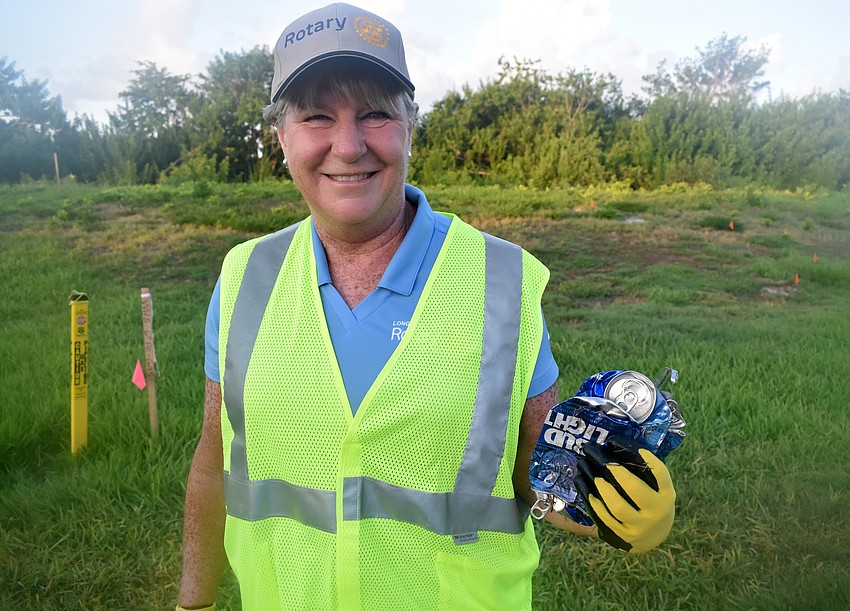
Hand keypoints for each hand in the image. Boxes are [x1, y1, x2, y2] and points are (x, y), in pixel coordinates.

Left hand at [574, 437, 675, 553]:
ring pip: (618, 506)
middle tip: (599, 457)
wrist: (653, 537)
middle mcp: (656, 511)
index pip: (660, 473)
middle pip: (634, 489)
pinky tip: (586, 490)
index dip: (647, 459)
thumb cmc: (650, 501)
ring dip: (601, 487)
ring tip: (590, 472)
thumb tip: (616, 443)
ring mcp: (640, 526)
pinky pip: (606, 518)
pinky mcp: (624, 536)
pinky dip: (594, 503)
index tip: (628, 446)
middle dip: (615, 471)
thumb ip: (643, 471)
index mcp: (666, 494)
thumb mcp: (656, 488)